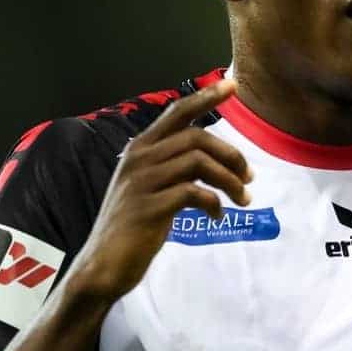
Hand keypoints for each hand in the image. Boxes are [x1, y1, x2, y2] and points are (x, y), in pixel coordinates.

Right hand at [65, 79, 252, 307]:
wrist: (103, 264)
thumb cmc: (131, 226)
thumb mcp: (148, 187)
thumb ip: (171, 166)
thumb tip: (210, 158)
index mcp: (139, 149)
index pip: (177, 112)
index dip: (206, 96)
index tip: (231, 85)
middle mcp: (139, 158)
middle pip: (198, 138)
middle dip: (231, 155)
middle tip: (249, 177)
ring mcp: (143, 182)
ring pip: (200, 163)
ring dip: (230, 181)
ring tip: (242, 199)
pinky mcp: (150, 208)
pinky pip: (195, 194)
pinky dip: (214, 204)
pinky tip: (217, 217)